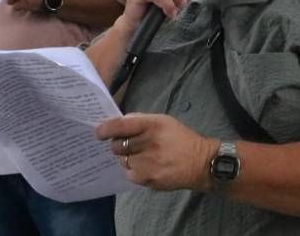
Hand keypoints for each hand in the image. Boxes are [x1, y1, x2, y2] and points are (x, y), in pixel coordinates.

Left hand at [97, 113, 218, 190]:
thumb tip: (118, 123)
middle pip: (117, 145)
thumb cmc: (181, 139)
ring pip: (122, 160)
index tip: (99, 132)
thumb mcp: (164, 121)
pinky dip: (134, 169)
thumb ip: (141, 121)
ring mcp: (146, 163)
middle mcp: (148, 143)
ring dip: (128, 158)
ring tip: (143, 156)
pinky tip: (147, 166)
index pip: (120, 125)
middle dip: (119, 144)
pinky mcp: (146, 179)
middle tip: (129, 145)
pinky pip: (129, 173)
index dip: (106, 129)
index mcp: (152, 125)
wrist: (200, 163)